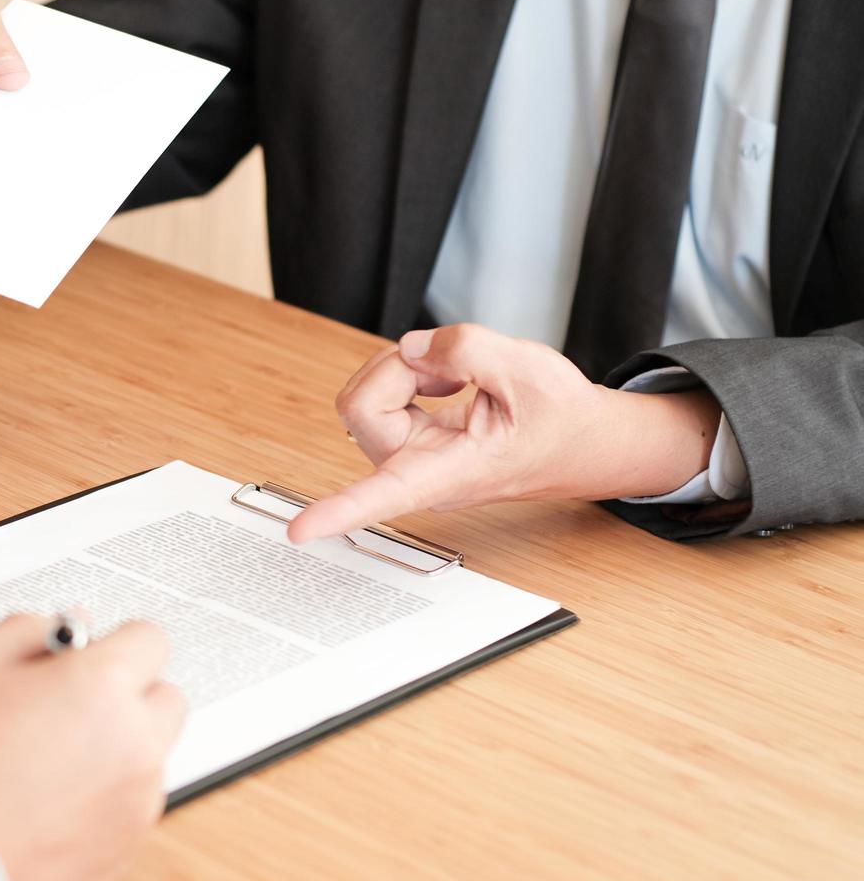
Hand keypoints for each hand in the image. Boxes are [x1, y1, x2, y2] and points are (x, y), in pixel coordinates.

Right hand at [0, 615, 185, 880]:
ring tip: (50, 759)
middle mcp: (134, 743)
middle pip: (164, 697)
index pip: (150, 639)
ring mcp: (136, 801)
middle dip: (128, 693)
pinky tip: (52, 798)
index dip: (115, 643)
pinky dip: (107, 795)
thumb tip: (67, 627)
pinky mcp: (126, 846)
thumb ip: (26, 632)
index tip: (88, 656)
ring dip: (119, 746)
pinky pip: (133, 803)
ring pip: (151, 753)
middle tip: (71, 705)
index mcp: (101, 688)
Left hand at [288, 324, 721, 541]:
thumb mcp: (529, 370)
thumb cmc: (561, 418)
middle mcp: (416, 470)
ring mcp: (407, 456)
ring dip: (406, 368)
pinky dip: (409, 372)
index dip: (339, 510)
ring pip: (366, 394)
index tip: (300, 531)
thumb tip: (411, 348)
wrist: (580, 441)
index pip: (384, 495)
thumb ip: (466, 349)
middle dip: (399, 368)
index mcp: (447, 473)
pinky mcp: (405, 439)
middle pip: (361, 405)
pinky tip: (449, 383)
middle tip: (453, 369)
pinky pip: (379, 392)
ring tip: (459, 378)